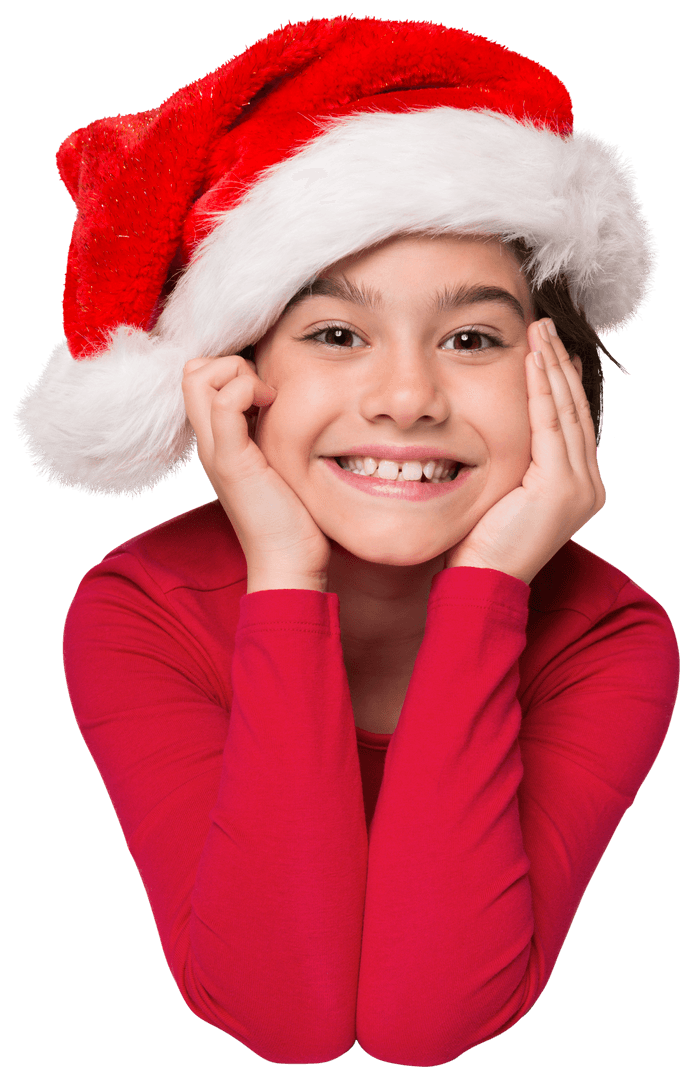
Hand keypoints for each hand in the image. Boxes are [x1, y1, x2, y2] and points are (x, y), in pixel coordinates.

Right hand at [182, 355, 331, 589]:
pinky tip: (273, 408)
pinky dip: (246, 391)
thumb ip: (271, 433)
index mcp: (217, 441)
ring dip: (238, 374)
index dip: (228, 369)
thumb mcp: (277, 462)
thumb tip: (283, 400)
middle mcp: (208, 443)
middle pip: (190, 372)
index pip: (197, 379)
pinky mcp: (231, 461)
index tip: (266, 391)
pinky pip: (222, 404)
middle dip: (229, 363)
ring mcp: (215, 451)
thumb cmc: (290, 516)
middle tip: (265, 391)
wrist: (287, 561)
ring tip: (268, 400)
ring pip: (198, 378)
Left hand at [444, 319, 605, 583]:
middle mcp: (588, 487)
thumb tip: (498, 435)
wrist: (482, 584)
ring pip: (566, 411)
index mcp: (578, 489)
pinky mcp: (562, 487)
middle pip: (574, 411)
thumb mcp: (503, 497)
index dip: (559, 383)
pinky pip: (550, 424)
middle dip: (559, 366)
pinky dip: (542, 389)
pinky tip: (534, 360)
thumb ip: (513, 466)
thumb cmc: (479, 547)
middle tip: (544, 328)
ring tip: (539, 332)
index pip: (570, 424)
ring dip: (551, 367)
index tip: (546, 350)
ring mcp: (580, 487)